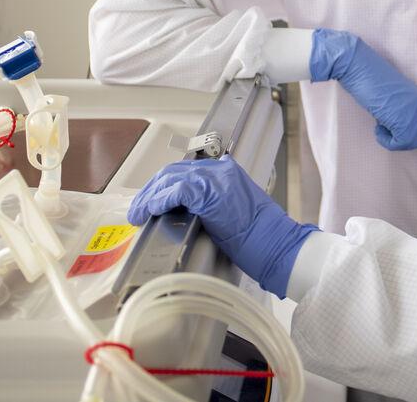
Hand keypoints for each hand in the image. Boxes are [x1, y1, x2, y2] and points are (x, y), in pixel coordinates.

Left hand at [126, 156, 316, 297]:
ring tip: (139, 214)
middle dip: (151, 190)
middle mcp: (221, 170)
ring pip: (171, 178)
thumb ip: (210, 203)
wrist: (279, 246)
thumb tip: (182, 211)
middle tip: (138, 209)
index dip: (162, 186)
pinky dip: (160, 200)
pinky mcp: (211, 194)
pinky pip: (176, 190)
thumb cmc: (260, 238)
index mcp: (227, 172)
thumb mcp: (233, 212)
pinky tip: (151, 210)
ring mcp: (217, 180)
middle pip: (173, 171)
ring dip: (150, 196)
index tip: (150, 201)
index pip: (185, 171)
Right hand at [309, 29, 416, 150]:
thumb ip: (400, 111)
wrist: (358, 67)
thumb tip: (399, 130)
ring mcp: (413, 112)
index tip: (387, 124)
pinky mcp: (402, 118)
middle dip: (399, 139)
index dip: (402, 133)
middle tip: (383, 127)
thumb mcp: (391, 98)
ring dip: (393, 140)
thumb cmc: (368, 81)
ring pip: (411, 142)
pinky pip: (401, 143)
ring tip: (380, 127)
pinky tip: (377, 128)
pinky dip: (387, 141)